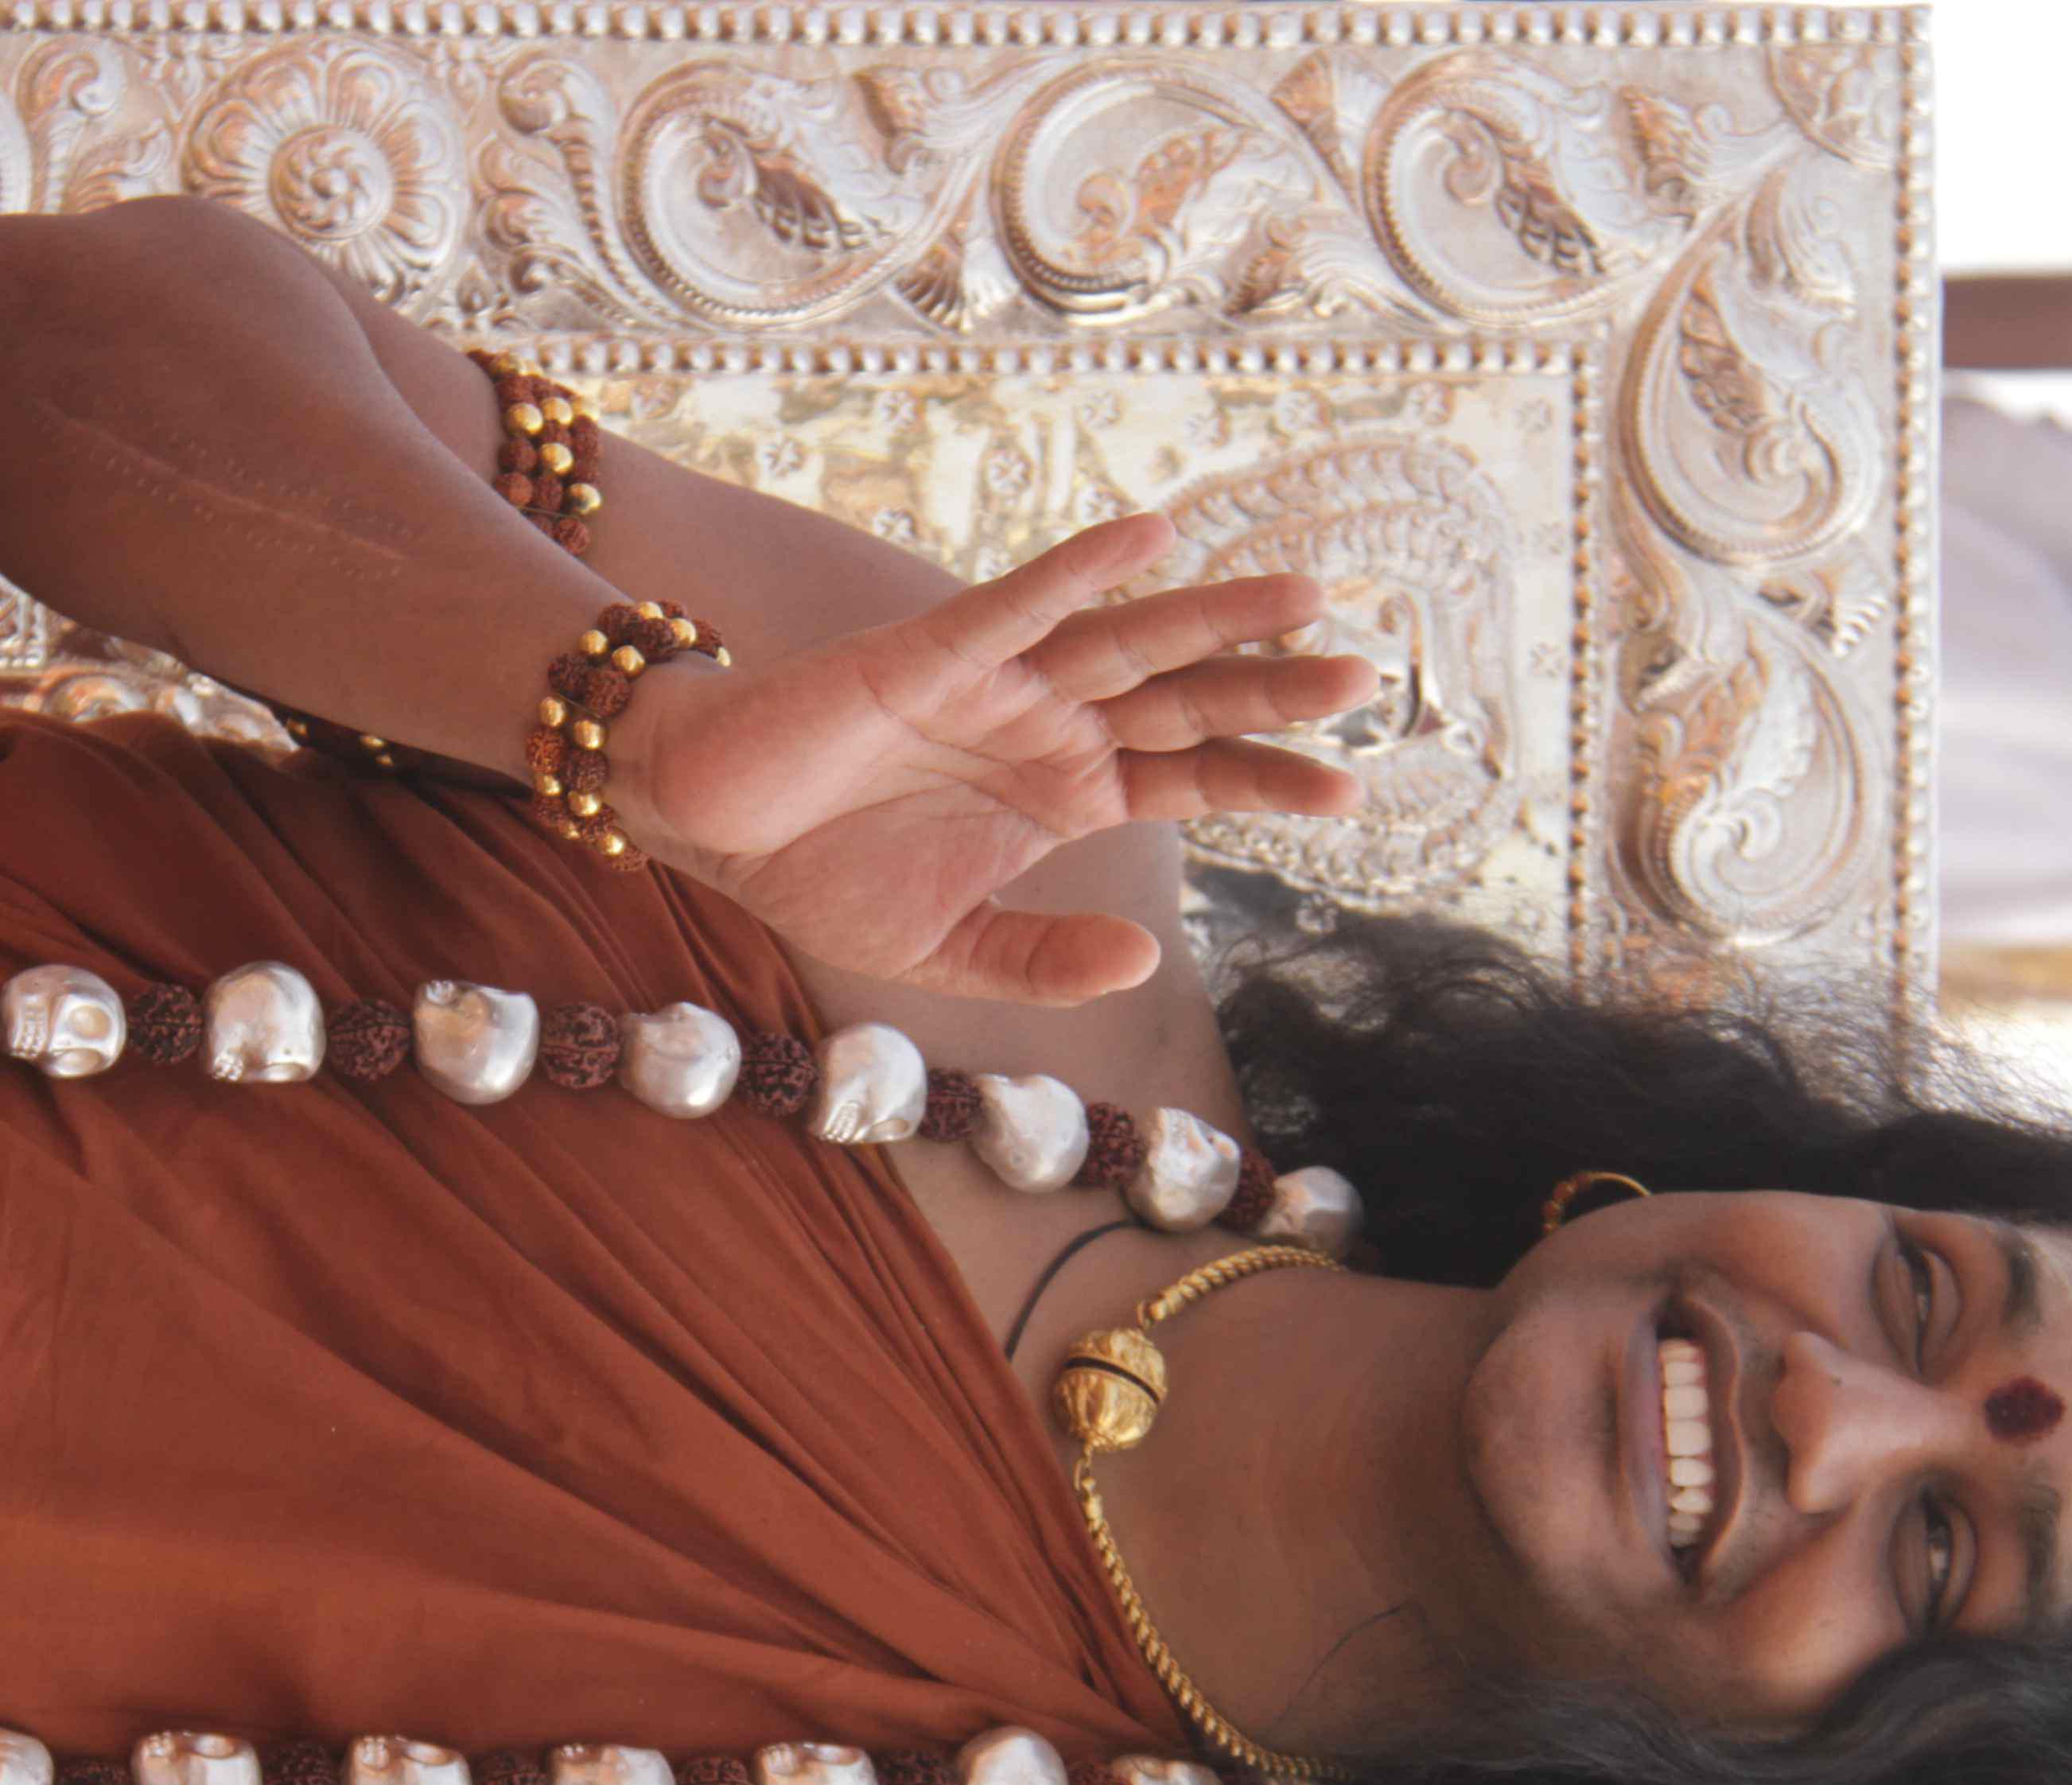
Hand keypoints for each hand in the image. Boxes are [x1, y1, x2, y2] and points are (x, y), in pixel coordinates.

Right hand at [607, 511, 1377, 1003]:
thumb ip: (1041, 959)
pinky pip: (1018, 603)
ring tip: (1306, 596)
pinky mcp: (931, 655)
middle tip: (1368, 678)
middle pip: (1182, 700)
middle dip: (1271, 689)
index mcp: (1058, 793)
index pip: (1186, 777)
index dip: (1265, 781)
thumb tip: (1141, 959)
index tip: (1349, 795)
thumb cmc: (816, 872)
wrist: (703, 824)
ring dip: (1212, 616)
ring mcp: (996, 683)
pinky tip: (1152, 538)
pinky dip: (1082, 570)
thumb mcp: (945, 951)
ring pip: (1125, 641)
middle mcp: (1044, 726)